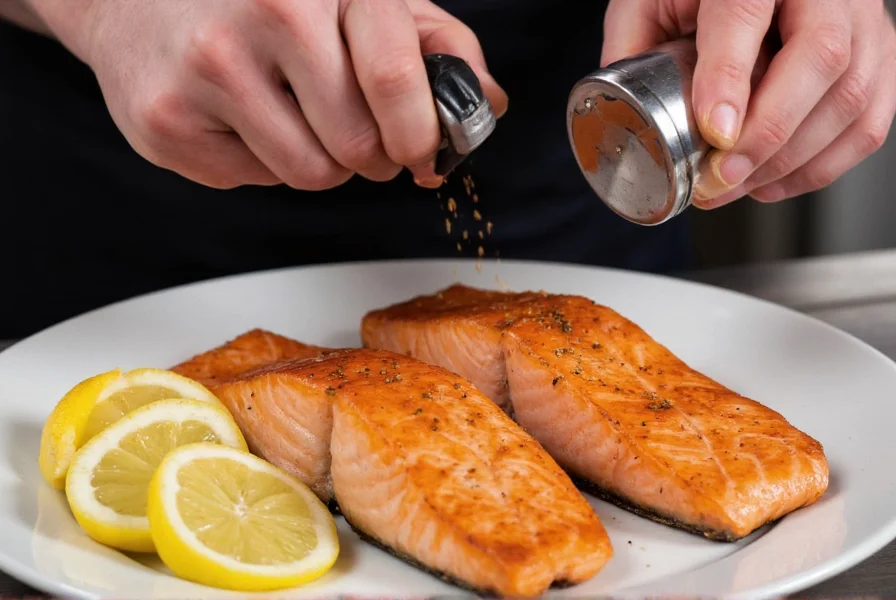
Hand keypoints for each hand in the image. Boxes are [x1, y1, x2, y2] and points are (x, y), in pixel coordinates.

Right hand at [28, 0, 507, 189]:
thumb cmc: (268, 1)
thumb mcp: (359, 0)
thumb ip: (433, 45)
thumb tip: (486, 106)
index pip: (393, 76)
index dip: (419, 133)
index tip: (420, 151)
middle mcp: (268, 12)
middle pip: (357, 146)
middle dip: (370, 154)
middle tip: (353, 132)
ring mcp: (210, 67)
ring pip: (311, 174)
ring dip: (320, 162)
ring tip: (294, 118)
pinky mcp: (168, 120)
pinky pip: (257, 182)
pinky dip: (263, 163)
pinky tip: (242, 119)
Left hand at [601, 0, 895, 207]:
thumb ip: (632, 42)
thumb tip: (621, 110)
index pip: (747, 12)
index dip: (730, 78)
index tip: (713, 132)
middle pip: (820, 57)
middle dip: (767, 134)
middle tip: (720, 176)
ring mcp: (862, 19)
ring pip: (851, 95)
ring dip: (790, 161)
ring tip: (734, 186)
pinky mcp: (879, 53)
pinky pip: (868, 120)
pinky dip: (822, 166)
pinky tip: (774, 182)